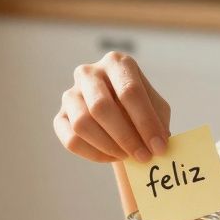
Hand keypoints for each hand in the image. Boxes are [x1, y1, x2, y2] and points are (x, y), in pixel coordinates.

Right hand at [54, 52, 170, 162]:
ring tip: (128, 155)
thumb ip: (158, 122)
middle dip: (125, 136)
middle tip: (144, 156)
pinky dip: (94, 153)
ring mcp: (71, 94)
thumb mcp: (156, 108)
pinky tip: (112, 156)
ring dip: (109, 146)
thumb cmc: (141, 108)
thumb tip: (157, 144)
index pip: (130, 91)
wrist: (120, 114)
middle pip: (101, 106)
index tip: (159, 147)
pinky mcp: (60, 117)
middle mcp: (89, 73)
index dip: (146, 122)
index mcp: (116, 62)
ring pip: (82, 123)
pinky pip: (71, 139)